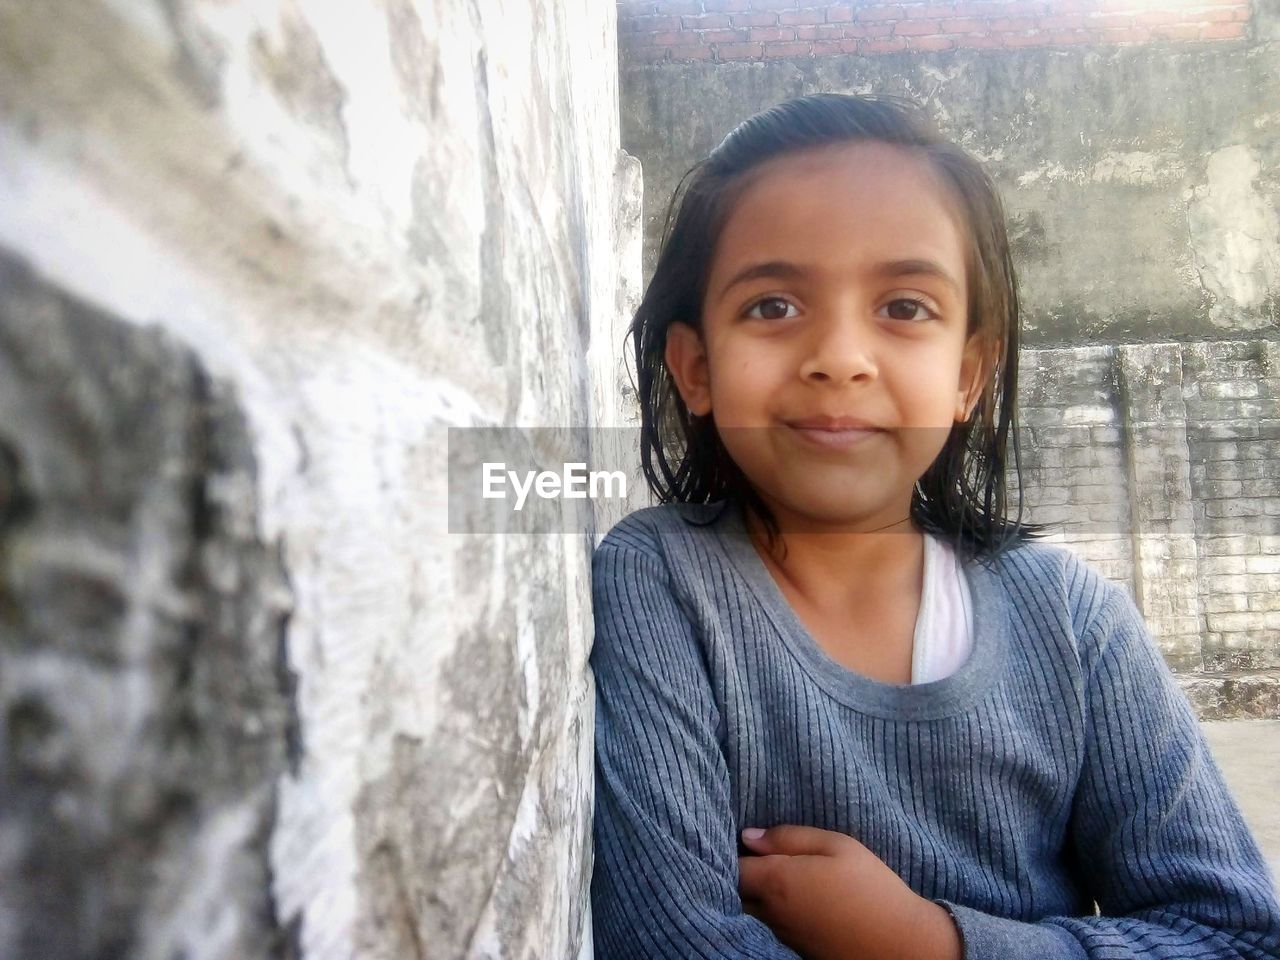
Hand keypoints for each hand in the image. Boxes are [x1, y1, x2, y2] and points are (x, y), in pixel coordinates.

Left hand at [737, 825, 961, 959]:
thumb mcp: (837, 846)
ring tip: (772, 871)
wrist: (901, 945)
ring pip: (749, 909)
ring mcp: (781, 934)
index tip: (744, 837)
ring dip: (754, 891)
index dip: (733, 849)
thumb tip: (748, 836)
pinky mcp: (793, 948)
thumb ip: (789, 837)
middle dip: (739, 871)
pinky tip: (790, 897)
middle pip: (736, 890)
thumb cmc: (871, 888)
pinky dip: (769, 910)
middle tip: (755, 853)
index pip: (733, 865)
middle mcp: (771, 912)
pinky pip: (767, 925)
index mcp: (777, 882)